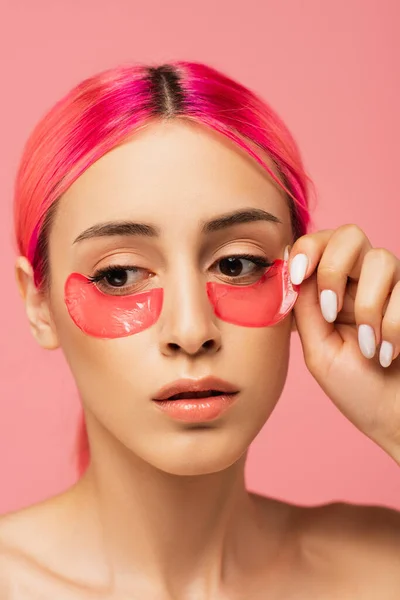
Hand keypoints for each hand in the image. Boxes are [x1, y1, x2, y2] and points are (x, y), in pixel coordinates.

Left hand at [288, 224, 399, 462]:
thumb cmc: (358, 389)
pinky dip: (393, 326)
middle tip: (330, 310)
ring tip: (367, 346)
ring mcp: (394, 289)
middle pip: (349, 234)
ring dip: (367, 306)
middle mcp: (362, 282)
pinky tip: (387, 354)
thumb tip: (292, 271)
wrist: (396, 419)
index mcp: (331, 291)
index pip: (318, 245)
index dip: (306, 248)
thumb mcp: (319, 350)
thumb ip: (306, 309)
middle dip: (333, 267)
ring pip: (381, 258)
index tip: (295, 274)